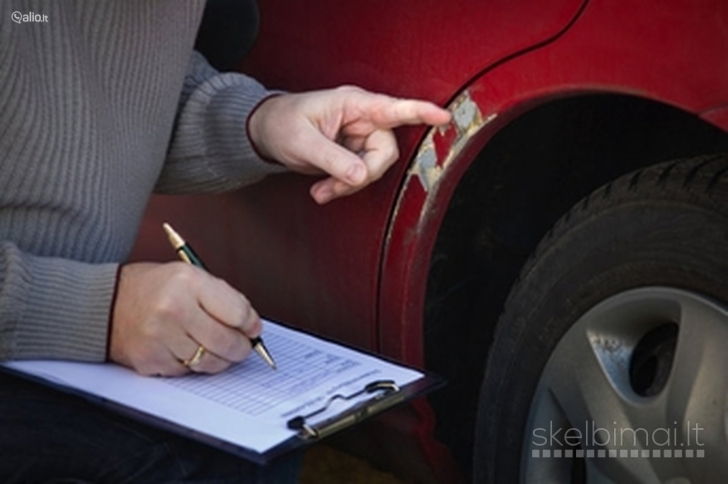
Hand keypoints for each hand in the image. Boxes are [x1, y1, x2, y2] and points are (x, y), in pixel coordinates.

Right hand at [109, 262, 260, 375]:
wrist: (104, 304)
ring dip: (220, 360)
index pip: (237, 312)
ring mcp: (159, 336)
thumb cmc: (152, 289)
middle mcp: (173, 308)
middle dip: (241, 348)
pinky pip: (187, 372)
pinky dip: (192, 366)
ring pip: (209, 362)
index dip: (251, 324)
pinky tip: (186, 351)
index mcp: (188, 282)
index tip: (253, 328)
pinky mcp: (149, 359)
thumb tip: (251, 326)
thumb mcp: (188, 276)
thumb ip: (221, 298)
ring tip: (217, 350)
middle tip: (242, 347)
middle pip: (226, 341)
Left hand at [248, 86, 450, 203]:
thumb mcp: (303, 142)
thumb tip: (360, 176)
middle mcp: (362, 119)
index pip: (393, 108)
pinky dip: (343, 187)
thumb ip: (333, 159)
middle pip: (385, 151)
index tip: (443, 117)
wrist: (267, 133)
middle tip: (336, 186)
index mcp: (353, 104)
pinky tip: (322, 190)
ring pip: (373, 168)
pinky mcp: (354, 154)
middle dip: (363, 174)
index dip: (420, 112)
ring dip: (348, 185)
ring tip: (321, 190)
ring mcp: (359, 138)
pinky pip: (360, 175)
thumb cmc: (282, 123)